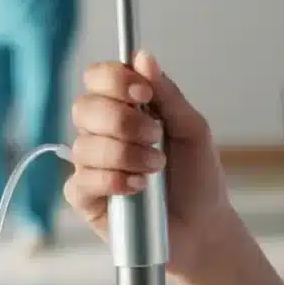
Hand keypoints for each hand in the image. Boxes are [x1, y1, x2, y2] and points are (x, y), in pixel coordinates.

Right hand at [66, 52, 236, 266]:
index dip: (114, 79)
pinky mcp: (85, 198)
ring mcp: (90, 165)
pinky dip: (112, 181)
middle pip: (85, 108)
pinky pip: (80, 181)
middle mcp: (102, 133)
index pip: (99, 78)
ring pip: (84, 146)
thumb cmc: (197, 177)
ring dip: (125, 155)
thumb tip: (142, 57)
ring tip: (155, 169)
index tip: (143, 92)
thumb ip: (168, 95)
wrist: (203, 227)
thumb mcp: (193, 129)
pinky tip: (137, 188)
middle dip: (124, 121)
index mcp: (125, 108)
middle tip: (156, 137)